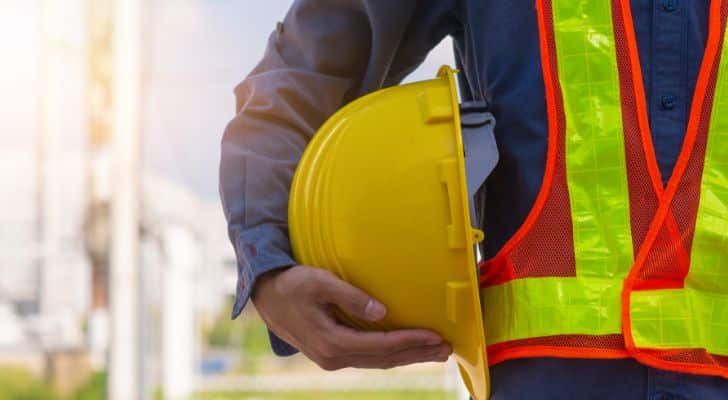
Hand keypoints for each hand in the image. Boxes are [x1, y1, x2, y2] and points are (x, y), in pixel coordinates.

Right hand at [251, 265, 451, 369]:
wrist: (266, 298)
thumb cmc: (291, 285)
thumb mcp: (318, 282)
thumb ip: (350, 296)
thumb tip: (381, 312)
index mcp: (332, 342)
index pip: (381, 345)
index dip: (411, 341)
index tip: (436, 336)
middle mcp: (334, 357)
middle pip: (385, 359)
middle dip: (418, 353)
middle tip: (447, 347)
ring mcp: (333, 358)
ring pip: (379, 361)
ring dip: (409, 355)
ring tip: (436, 350)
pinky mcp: (334, 353)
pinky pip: (370, 357)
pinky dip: (392, 353)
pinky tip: (408, 348)